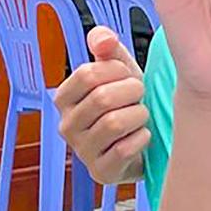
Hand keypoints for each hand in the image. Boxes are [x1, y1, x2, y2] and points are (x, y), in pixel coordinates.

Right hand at [55, 28, 148, 183]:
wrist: (146, 140)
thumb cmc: (128, 103)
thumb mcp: (119, 71)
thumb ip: (108, 49)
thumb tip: (102, 38)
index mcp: (64, 98)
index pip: (87, 74)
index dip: (117, 71)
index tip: (127, 76)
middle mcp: (66, 125)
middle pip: (103, 98)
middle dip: (132, 93)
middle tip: (139, 97)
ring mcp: (82, 151)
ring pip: (115, 123)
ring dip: (139, 115)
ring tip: (140, 116)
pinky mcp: (101, 172)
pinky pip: (126, 149)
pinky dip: (143, 138)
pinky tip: (142, 137)